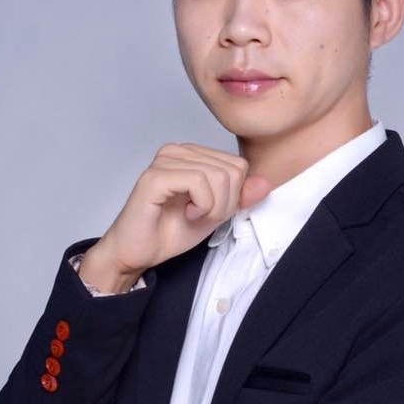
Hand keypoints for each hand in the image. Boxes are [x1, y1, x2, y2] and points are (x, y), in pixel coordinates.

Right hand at [83, 142, 271, 279]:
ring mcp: (165, 160)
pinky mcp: (155, 176)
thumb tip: (265, 182)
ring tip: (191, 215)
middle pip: (232, 170)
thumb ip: (240, 197)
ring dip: (212, 207)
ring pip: (218, 176)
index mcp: (193, 154)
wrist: (138, 253)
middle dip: (224, 203)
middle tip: (200, 216)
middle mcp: (178, 150)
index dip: (233, 196)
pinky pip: (199, 182)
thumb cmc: (170, 231)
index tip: (210, 211)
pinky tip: (185, 213)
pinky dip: (201, 205)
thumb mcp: (217, 214)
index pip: (238, 165)